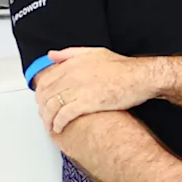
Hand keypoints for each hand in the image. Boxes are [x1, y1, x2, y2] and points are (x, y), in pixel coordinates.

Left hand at [34, 47, 162, 135]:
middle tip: (45, 116)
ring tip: (50, 125)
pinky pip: (64, 115)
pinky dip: (58, 123)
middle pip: (46, 95)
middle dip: (42, 108)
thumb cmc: (122, 67)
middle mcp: (72, 75)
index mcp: (72, 64)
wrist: (140, 77)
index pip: (46, 80)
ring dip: (48, 119)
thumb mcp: (94, 52)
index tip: (42, 101)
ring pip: (52, 106)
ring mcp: (79, 89)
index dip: (41, 94)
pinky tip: (59, 128)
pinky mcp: (87, 103)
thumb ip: (70, 54)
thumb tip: (52, 55)